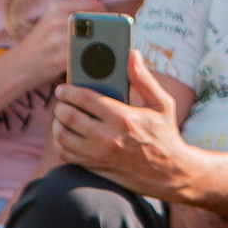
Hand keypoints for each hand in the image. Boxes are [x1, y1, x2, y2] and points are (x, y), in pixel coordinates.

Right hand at [8, 0, 101, 86]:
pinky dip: (94, 57)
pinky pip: (85, 55)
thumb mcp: (51, 19)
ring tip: (104, 48)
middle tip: (109, 35)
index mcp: (56, 7)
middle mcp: (57, 20)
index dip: (103, 10)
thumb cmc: (41, 42)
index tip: (107, 19)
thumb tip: (100, 12)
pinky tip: (95, 59)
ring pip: (93, 37)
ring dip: (102, 44)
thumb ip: (72, 12)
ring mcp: (58, 39)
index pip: (91, 2)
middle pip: (95, 19)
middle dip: (105, 28)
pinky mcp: (60, 57)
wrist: (20, 64)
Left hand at [49, 51, 193, 198]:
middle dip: (61, 105)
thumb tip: (133, 55)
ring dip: (58, 123)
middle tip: (62, 101)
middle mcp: (109, 138)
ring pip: (63, 136)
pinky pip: (66, 154)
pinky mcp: (95, 167)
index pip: (85, 99)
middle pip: (69, 117)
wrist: (169, 173)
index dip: (69, 91)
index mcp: (124, 118)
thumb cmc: (165, 134)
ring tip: (62, 116)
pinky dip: (61, 143)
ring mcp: (100, 155)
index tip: (63, 88)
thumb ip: (144, 79)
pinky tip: (66, 134)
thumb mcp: (162, 104)